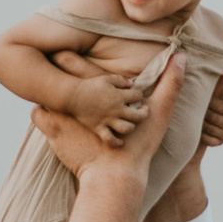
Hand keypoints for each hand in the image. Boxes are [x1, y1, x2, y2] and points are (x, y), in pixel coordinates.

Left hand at [33, 55, 182, 179]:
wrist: (117, 174)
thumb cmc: (139, 143)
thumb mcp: (161, 110)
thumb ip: (171, 82)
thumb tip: (183, 56)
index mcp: (100, 92)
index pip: (77, 65)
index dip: (66, 55)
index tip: (58, 47)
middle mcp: (79, 101)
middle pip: (56, 76)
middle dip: (49, 66)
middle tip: (41, 57)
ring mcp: (64, 117)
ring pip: (46, 95)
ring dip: (46, 91)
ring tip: (40, 85)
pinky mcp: (55, 135)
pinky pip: (39, 116)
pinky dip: (41, 114)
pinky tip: (44, 113)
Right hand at [45, 49, 142, 136]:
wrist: (73, 96)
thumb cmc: (91, 86)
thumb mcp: (107, 78)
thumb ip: (121, 80)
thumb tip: (132, 84)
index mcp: (118, 96)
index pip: (138, 96)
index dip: (139, 95)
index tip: (136, 96)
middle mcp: (115, 110)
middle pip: (138, 116)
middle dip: (144, 113)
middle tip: (143, 111)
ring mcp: (107, 120)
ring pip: (126, 128)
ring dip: (131, 126)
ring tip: (131, 124)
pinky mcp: (99, 128)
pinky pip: (110, 139)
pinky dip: (116, 142)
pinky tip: (120, 141)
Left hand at [198, 74, 222, 152]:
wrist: (209, 128)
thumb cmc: (211, 107)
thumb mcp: (216, 96)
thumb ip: (219, 85)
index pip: (215, 104)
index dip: (205, 101)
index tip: (200, 99)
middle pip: (209, 116)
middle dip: (200, 112)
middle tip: (193, 109)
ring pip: (206, 127)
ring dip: (198, 123)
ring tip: (194, 118)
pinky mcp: (218, 143)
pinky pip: (204, 138)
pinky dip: (199, 134)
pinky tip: (197, 129)